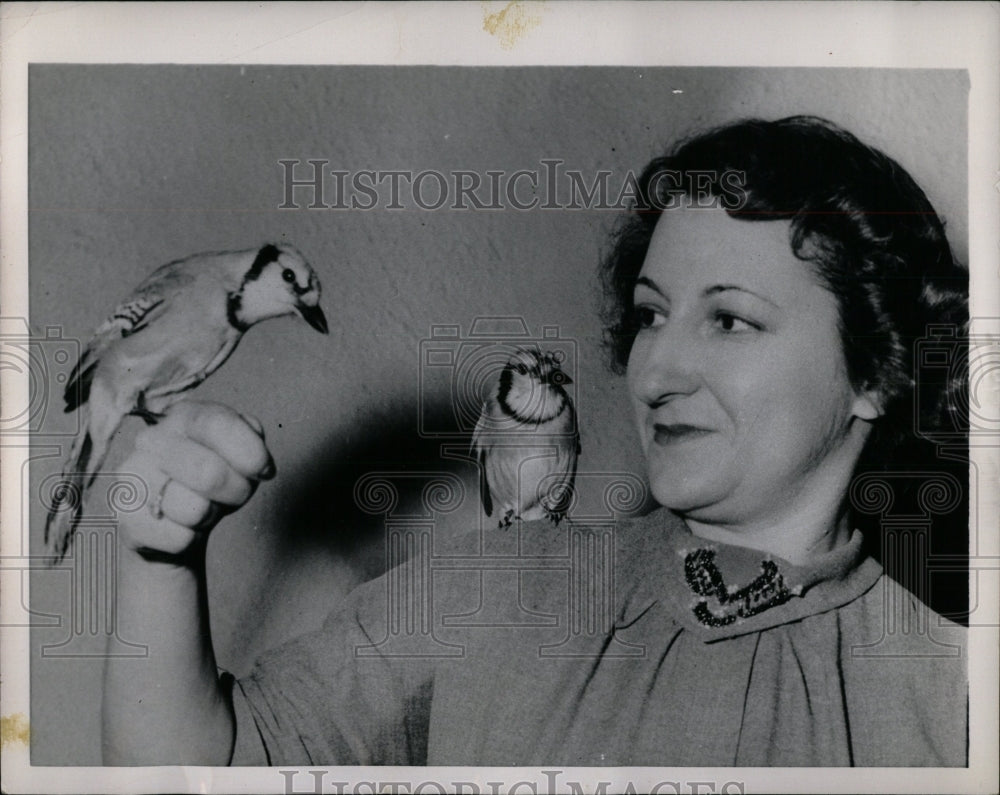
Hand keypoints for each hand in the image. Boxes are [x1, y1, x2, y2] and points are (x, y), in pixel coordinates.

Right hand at [118, 400, 274, 561]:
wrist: (172, 523)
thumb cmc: (213, 482)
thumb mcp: (241, 455)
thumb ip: (252, 442)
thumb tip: (256, 459)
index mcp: (185, 415)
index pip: (218, 424)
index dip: (250, 453)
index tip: (263, 471)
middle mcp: (152, 439)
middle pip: (209, 472)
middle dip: (236, 491)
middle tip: (233, 493)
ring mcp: (132, 475)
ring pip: (194, 509)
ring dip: (211, 516)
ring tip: (203, 508)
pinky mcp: (125, 515)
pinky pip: (179, 537)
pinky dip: (190, 538)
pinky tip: (180, 526)